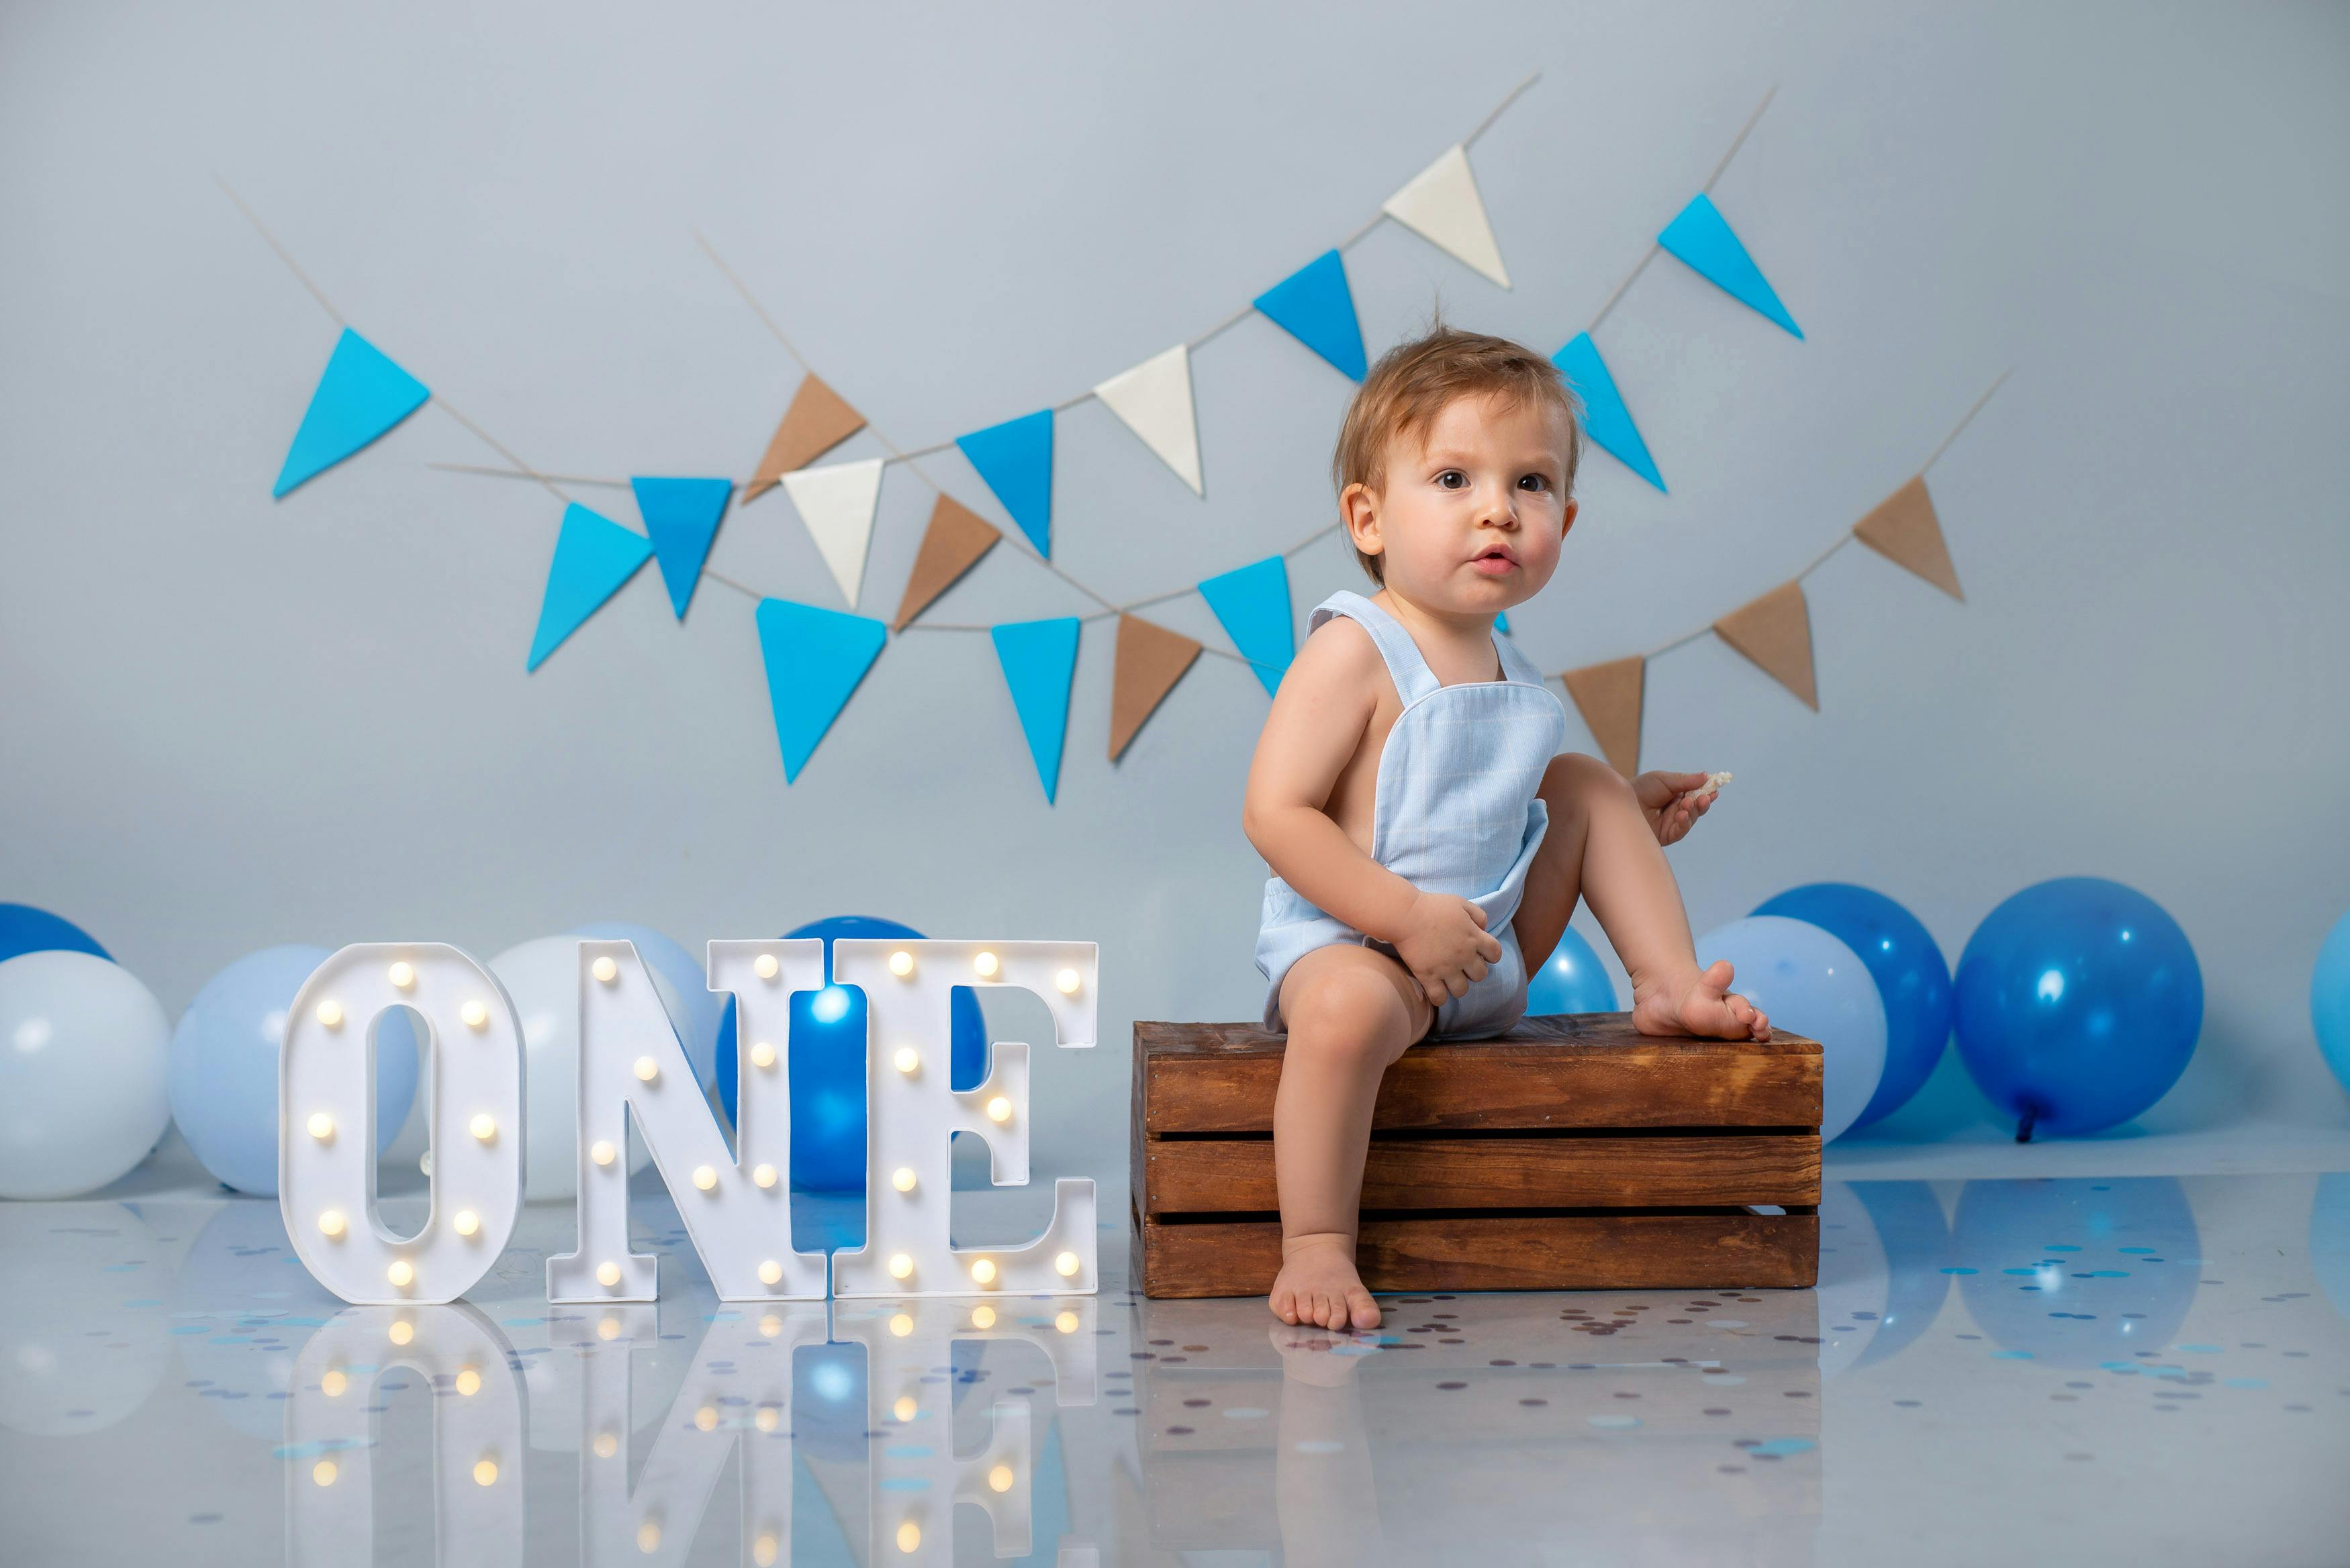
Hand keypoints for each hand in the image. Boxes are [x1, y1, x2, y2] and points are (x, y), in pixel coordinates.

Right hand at [1390, 891, 1503, 1008]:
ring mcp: (1446, 968)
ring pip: (1462, 990)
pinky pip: (1439, 998)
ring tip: (1449, 979)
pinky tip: (1436, 990)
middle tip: (1463, 965)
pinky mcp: (1428, 976)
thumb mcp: (1461, 902)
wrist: (1406, 915)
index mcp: (1474, 937)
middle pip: (1481, 975)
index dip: (1491, 955)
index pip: (1495, 953)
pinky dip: (1440, 997)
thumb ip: (1478, 915)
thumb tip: (1484, 928)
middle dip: (1474, 971)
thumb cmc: (1433, 906)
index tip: (1481, 953)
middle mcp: (1464, 956)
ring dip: (1458, 986)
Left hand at [1634, 770, 1718, 846]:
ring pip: (1691, 819)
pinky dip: (1684, 823)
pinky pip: (1681, 831)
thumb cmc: (1640, 788)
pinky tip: (1681, 815)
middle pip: (1697, 808)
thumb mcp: (1664, 780)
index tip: (1715, 790)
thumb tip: (1706, 776)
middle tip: (1704, 798)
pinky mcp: (1666, 835)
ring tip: (1687, 803)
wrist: (1621, 803)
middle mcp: (1676, 809)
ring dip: (1693, 811)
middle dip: (1702, 803)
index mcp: (1677, 795)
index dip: (1706, 793)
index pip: (1696, 794)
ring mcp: (1672, 822)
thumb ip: (1685, 780)